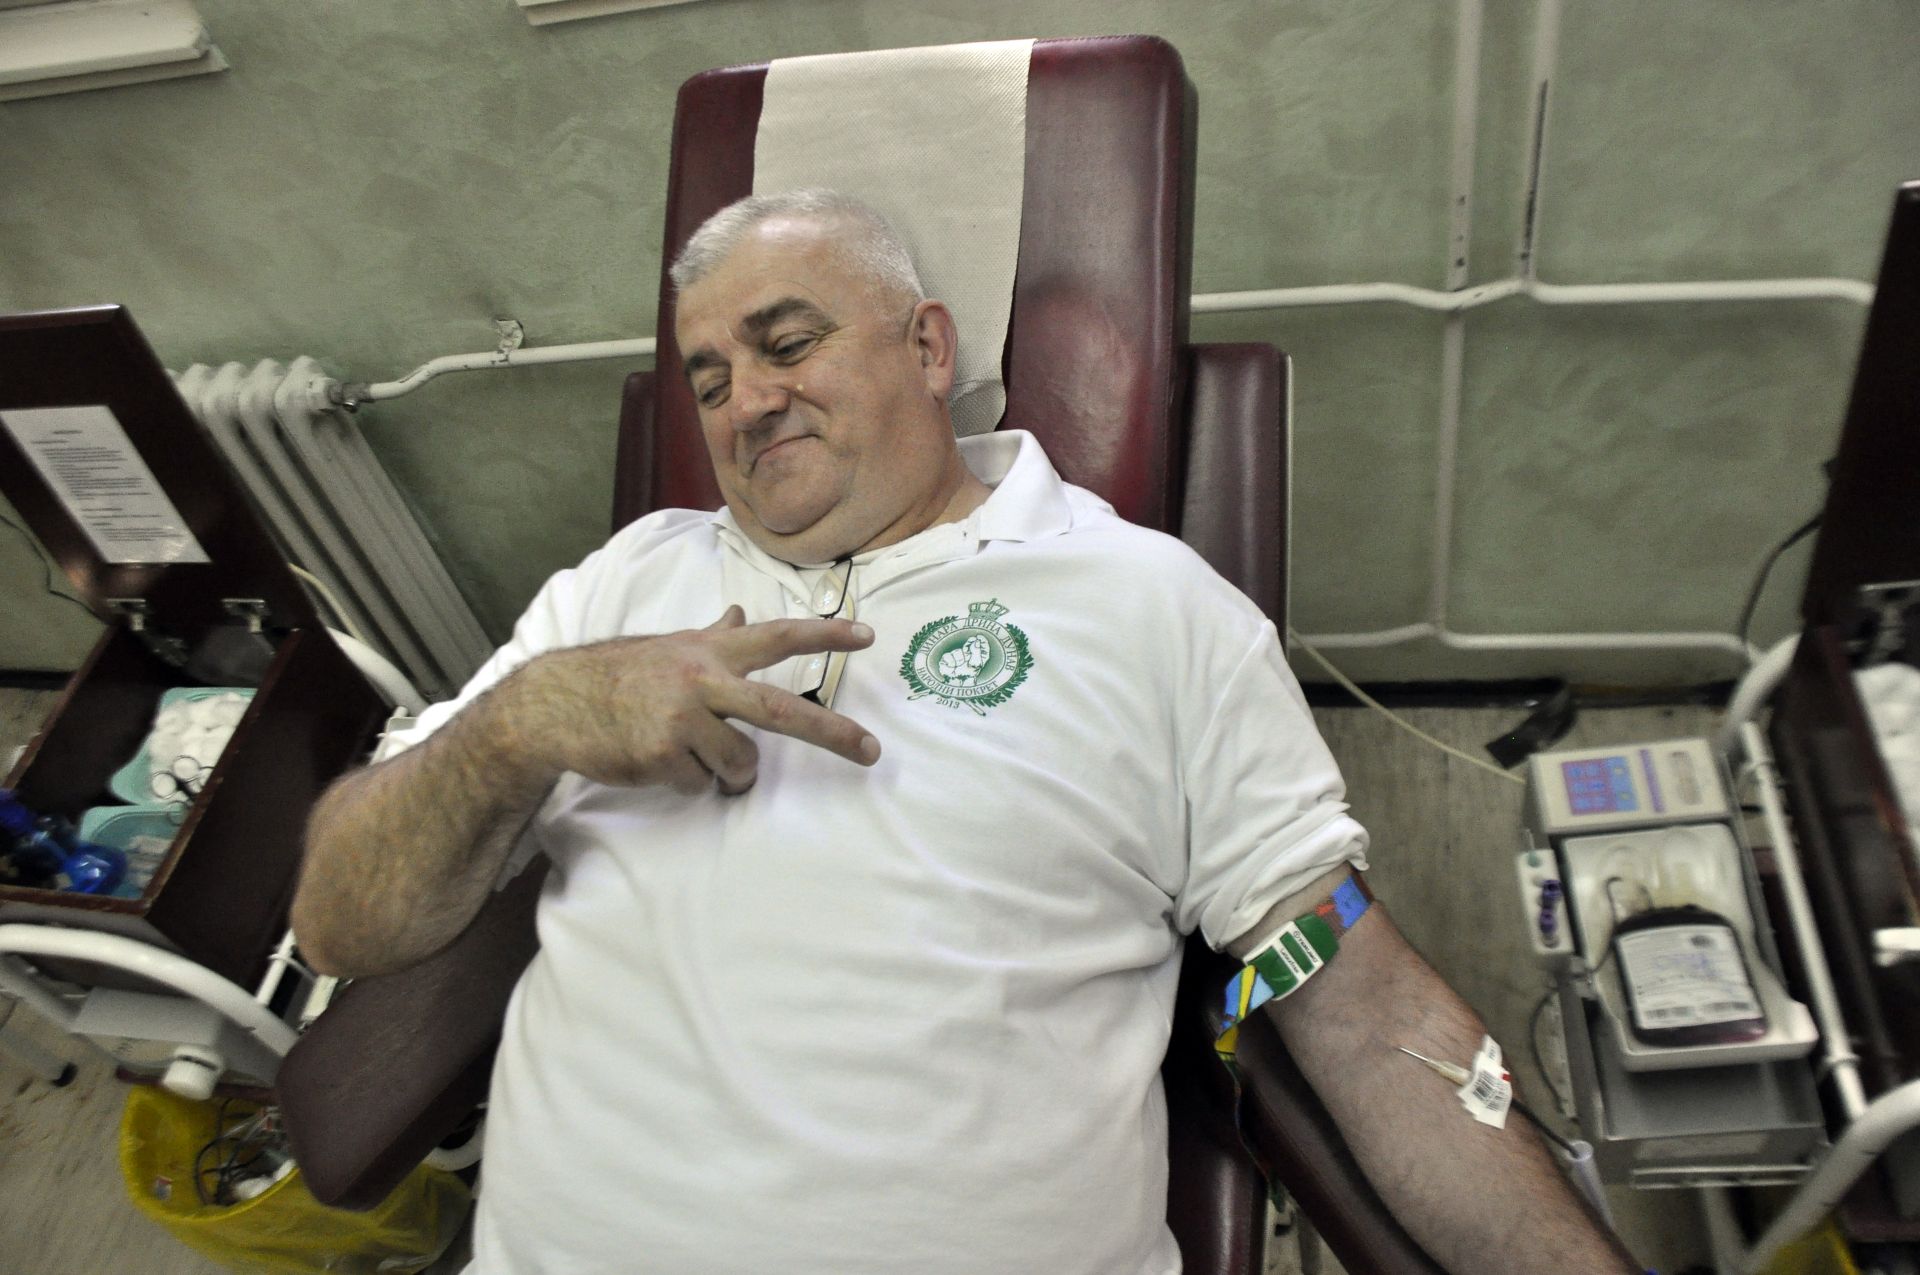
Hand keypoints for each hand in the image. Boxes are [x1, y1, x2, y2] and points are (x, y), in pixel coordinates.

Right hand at [511, 606, 879, 795]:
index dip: (825, 634)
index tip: (868, 636)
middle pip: (783, 711)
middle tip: (872, 752)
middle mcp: (703, 680)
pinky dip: (687, 782)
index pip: (778, 636)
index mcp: (710, 651)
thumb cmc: (621, 674)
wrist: (556, 704)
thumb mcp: (671, 647)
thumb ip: (713, 635)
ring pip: (740, 764)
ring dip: (724, 772)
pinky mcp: (662, 755)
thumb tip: (741, 613)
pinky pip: (700, 786)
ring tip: (689, 753)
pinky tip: (657, 761)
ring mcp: (683, 719)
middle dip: (834, 733)